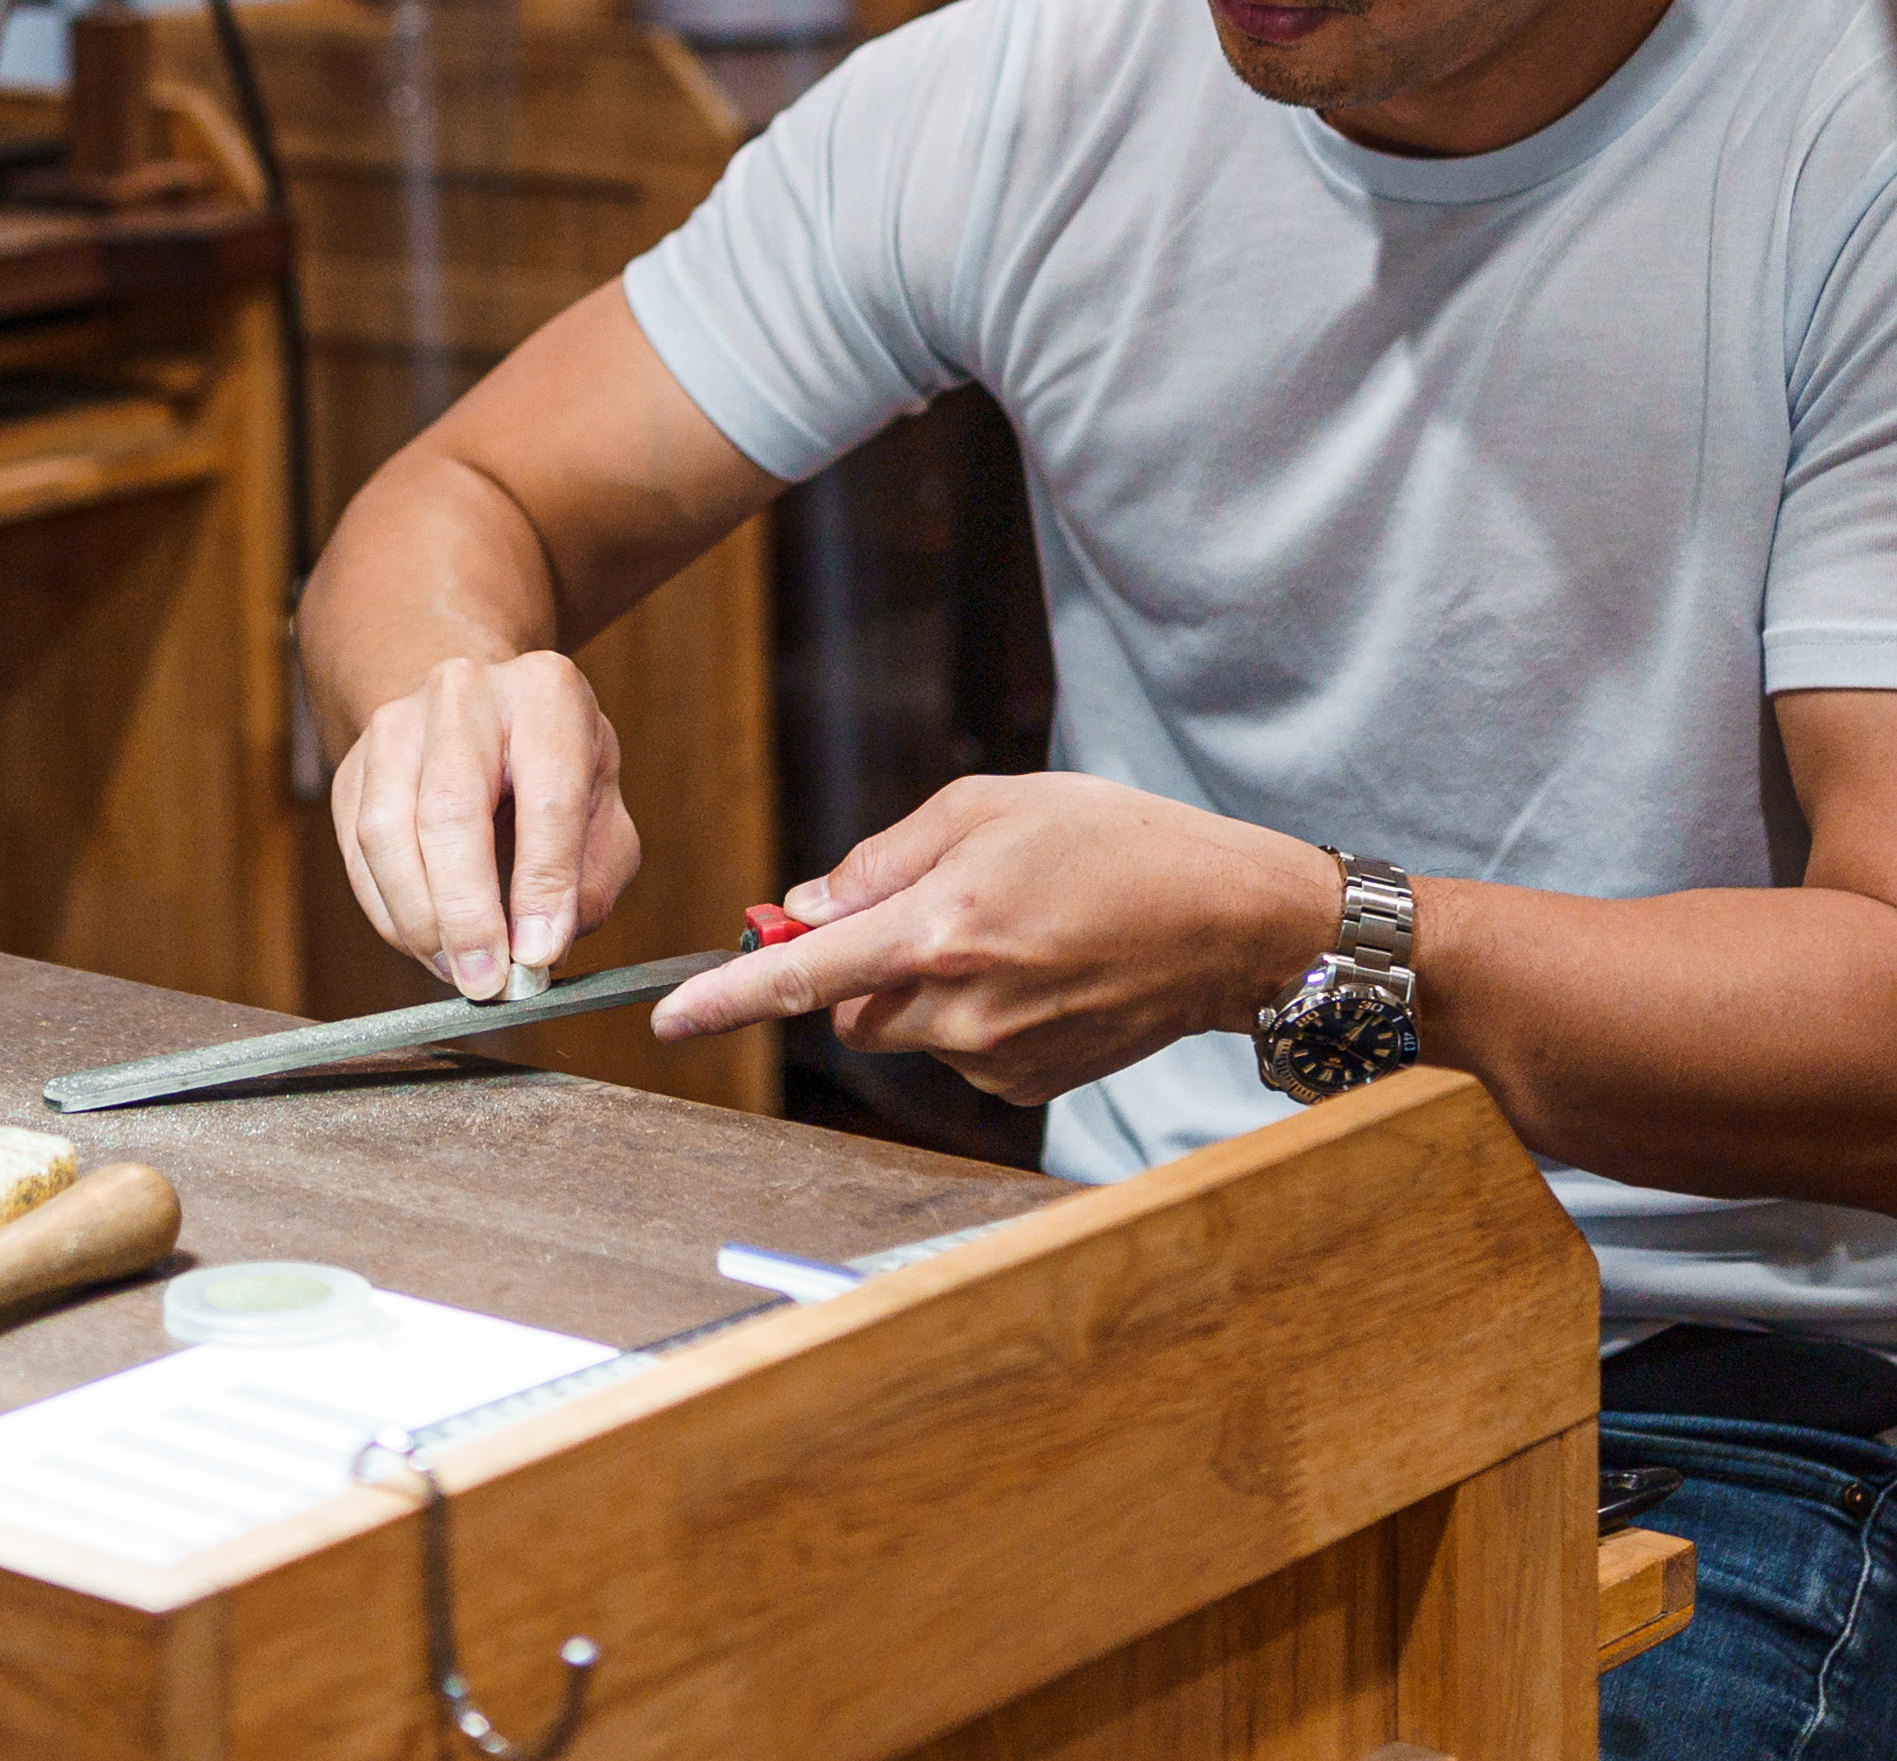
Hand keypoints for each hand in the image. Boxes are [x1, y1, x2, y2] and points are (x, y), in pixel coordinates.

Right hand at [332, 652, 643, 1002]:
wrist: (482, 709)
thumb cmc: (553, 765)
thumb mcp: (603, 803)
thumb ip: (592, 874)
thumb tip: (543, 943)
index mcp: (545, 695)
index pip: (547, 796)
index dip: (543, 883)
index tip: (540, 954)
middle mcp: (463, 695)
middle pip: (450, 811)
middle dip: (467, 913)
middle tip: (487, 982)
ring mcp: (397, 726)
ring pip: (387, 833)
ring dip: (420, 921)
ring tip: (458, 972)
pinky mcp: (353, 767)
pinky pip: (357, 854)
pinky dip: (390, 915)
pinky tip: (426, 946)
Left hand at [645, 775, 1343, 1105]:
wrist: (1227, 923)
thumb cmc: (1115, 843)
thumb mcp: (988, 808)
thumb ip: (883, 859)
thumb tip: (806, 903)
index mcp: (939, 931)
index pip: (805, 974)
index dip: (727, 997)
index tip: (668, 1018)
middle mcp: (959, 1008)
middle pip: (849, 1006)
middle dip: (858, 965)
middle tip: (926, 908)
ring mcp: (996, 1059)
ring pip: (903, 1030)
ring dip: (919, 988)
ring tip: (1007, 931)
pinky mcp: (1027, 1087)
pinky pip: (959, 1053)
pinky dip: (971, 1016)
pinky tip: (1036, 973)